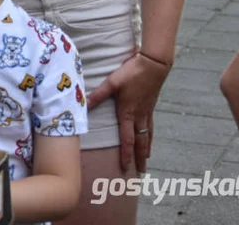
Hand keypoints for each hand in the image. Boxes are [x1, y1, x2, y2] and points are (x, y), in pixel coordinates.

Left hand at [88, 53, 170, 172]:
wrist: (154, 65)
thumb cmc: (132, 72)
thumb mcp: (112, 82)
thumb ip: (98, 95)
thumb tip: (84, 104)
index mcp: (128, 113)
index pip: (127, 139)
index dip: (126, 154)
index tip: (125, 167)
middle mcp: (140, 116)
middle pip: (140, 142)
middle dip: (140, 158)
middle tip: (142, 172)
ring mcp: (147, 112)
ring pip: (148, 135)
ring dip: (147, 149)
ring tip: (146, 160)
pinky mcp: (151, 106)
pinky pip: (151, 127)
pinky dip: (151, 136)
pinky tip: (150, 138)